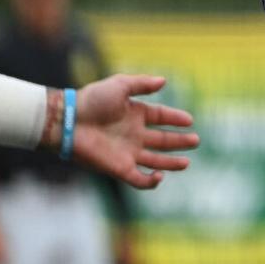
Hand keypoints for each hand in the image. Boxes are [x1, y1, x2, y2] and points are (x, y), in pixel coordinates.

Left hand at [71, 74, 198, 189]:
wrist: (69, 121)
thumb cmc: (92, 100)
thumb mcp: (120, 85)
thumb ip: (142, 84)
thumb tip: (164, 81)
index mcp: (135, 114)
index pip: (161, 117)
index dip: (176, 118)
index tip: (190, 120)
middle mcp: (134, 134)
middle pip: (162, 140)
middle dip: (179, 141)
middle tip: (195, 141)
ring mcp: (127, 152)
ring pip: (154, 161)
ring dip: (171, 163)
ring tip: (187, 162)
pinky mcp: (118, 168)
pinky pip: (137, 179)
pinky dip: (150, 182)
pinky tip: (160, 176)